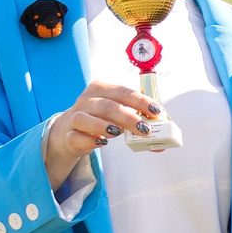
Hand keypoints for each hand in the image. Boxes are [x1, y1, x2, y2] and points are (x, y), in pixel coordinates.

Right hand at [43, 81, 161, 185]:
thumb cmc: (100, 119)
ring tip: (119, 133)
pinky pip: (77, 137)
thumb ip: (138, 124)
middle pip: (106, 105)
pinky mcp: (69, 135)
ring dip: (104, 125)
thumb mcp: (118, 115)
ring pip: (85, 118)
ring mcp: (75, 117)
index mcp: (100, 89)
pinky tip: (101, 142)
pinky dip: (90, 139)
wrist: (70, 130)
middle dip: (128, 117)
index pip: (122, 92)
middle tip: (144, 129)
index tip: (156, 110)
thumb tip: (162, 143)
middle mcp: (86, 100)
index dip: (140, 101)